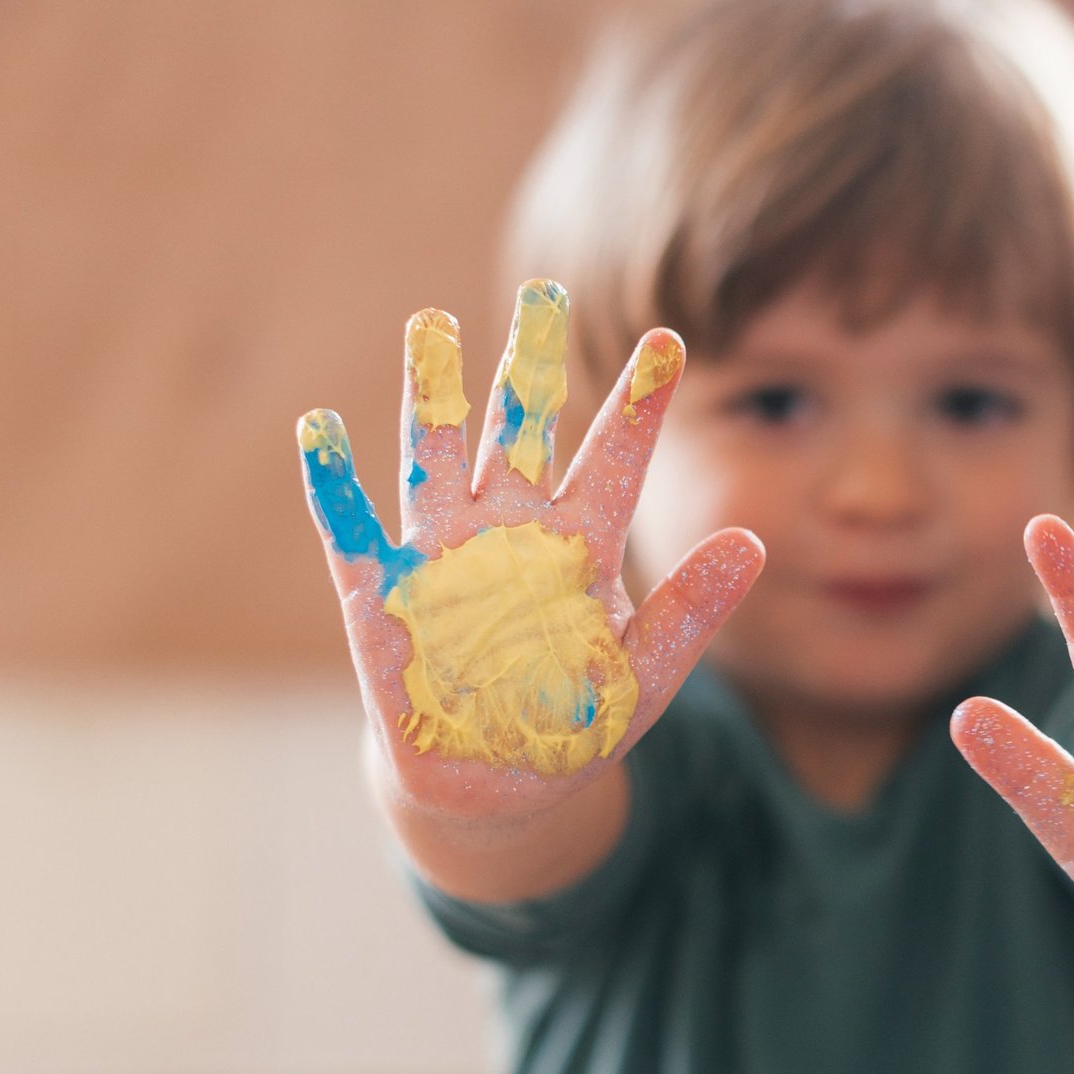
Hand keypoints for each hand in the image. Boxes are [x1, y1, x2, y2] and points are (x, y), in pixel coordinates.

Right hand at [298, 281, 763, 818]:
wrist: (498, 785)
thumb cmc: (576, 722)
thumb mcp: (646, 674)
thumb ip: (692, 610)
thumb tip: (754, 542)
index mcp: (579, 545)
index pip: (614, 458)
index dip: (639, 403)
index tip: (671, 341)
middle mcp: (509, 530)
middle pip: (520, 430)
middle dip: (531, 363)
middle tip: (546, 289)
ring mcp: (440, 556)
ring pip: (436, 458)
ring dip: (431, 395)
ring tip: (430, 323)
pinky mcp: (380, 596)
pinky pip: (350, 533)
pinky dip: (334, 486)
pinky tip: (319, 430)